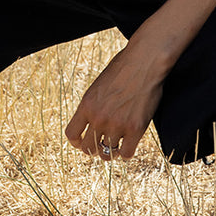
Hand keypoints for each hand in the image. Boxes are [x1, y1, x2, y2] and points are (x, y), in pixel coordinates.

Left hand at [65, 40, 165, 160]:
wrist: (143, 61)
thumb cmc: (122, 70)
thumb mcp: (98, 86)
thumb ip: (92, 107)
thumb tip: (90, 126)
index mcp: (86, 105)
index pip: (72, 134)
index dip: (77, 142)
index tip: (83, 143)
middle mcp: (99, 117)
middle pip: (89, 149)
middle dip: (94, 149)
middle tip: (101, 145)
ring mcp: (117, 124)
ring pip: (108, 153)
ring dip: (112, 151)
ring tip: (116, 145)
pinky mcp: (136, 129)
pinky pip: (127, 154)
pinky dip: (126, 152)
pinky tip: (129, 144)